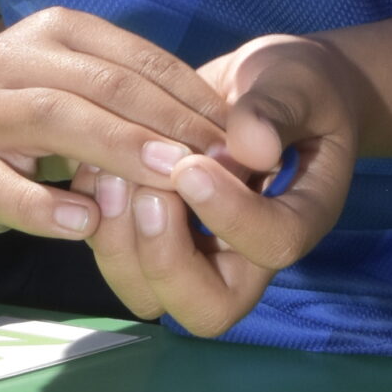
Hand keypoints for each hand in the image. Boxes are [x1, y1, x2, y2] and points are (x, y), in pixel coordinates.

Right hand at [0, 9, 232, 237]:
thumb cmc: (11, 109)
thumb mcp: (67, 81)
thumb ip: (128, 97)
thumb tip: (220, 133)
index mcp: (57, 34)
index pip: (139, 58)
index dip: (194, 94)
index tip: (240, 132)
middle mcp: (19, 61)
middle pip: (106, 84)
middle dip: (170, 120)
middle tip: (223, 157)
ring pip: (58, 121)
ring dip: (119, 148)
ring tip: (171, 174)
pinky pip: (1, 187)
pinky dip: (43, 205)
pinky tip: (84, 221)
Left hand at [78, 33, 360, 334]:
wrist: (260, 84)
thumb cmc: (293, 85)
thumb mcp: (296, 82)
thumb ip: (277, 109)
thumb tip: (252, 147)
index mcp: (295, 219)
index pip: (272, 247)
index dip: (230, 217)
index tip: (192, 168)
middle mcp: (243, 255)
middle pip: (204, 309)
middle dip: (166, 258)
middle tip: (150, 191)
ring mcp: (191, 251)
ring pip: (146, 292)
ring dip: (122, 239)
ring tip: (115, 170)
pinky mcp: (146, 231)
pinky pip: (110, 248)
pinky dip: (95, 210)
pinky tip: (97, 156)